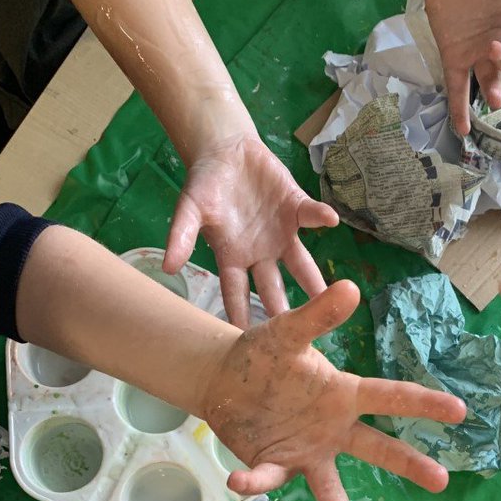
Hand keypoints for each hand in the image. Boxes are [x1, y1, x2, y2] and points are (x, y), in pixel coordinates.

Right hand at [164, 134, 338, 327]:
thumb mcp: (189, 209)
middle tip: (299, 344)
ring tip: (333, 300)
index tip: (251, 348)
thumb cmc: (204, 184)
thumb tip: (168, 267)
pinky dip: (321, 216)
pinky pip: (311, 215)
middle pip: (274, 289)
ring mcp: (281, 235)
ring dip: (315, 280)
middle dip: (285, 313)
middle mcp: (260, 254)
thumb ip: (181, 236)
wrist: (225, 151)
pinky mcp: (296, 209)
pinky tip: (331, 219)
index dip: (243, 318)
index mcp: (233, 258)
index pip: (237, 295)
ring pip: (301, 264)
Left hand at [202, 280, 467, 500]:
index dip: (424, 403)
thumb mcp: (287, 333)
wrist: (223, 381)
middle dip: (409, 464)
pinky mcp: (275, 465)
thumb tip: (351, 288)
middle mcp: (333, 429)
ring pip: (328, 484)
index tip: (459, 411)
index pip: (390, 397)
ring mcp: (306, 452)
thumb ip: (317, 317)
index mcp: (343, 394)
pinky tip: (238, 482)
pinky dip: (254, 482)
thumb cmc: (264, 356)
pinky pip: (268, 478)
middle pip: (377, 448)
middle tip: (442, 482)